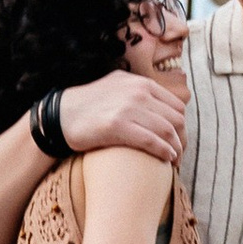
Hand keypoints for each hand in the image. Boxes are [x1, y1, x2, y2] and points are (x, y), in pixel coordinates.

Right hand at [58, 67, 186, 163]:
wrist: (61, 116)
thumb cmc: (90, 106)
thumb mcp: (118, 87)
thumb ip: (139, 92)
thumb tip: (160, 105)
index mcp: (140, 83)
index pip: (176, 105)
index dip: (182, 127)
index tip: (179, 141)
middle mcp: (137, 91)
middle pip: (175, 118)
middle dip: (182, 139)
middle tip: (179, 154)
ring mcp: (128, 107)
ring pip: (167, 130)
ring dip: (176, 148)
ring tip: (175, 161)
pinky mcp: (117, 125)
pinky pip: (151, 140)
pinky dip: (164, 151)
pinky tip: (167, 160)